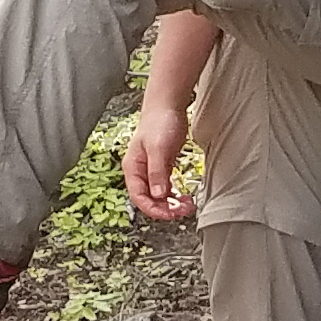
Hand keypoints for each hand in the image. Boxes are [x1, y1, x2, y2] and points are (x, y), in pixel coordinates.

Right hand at [124, 95, 196, 223]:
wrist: (167, 107)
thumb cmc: (159, 123)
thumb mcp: (158, 149)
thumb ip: (157, 172)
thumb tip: (157, 195)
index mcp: (133, 168)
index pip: (139, 197)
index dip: (154, 209)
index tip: (171, 214)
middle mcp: (140, 171)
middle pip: (149, 199)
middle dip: (165, 208)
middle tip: (184, 210)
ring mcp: (151, 170)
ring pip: (158, 196)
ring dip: (172, 204)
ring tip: (187, 205)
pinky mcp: (163, 166)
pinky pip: (166, 188)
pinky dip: (175, 195)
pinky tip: (185, 197)